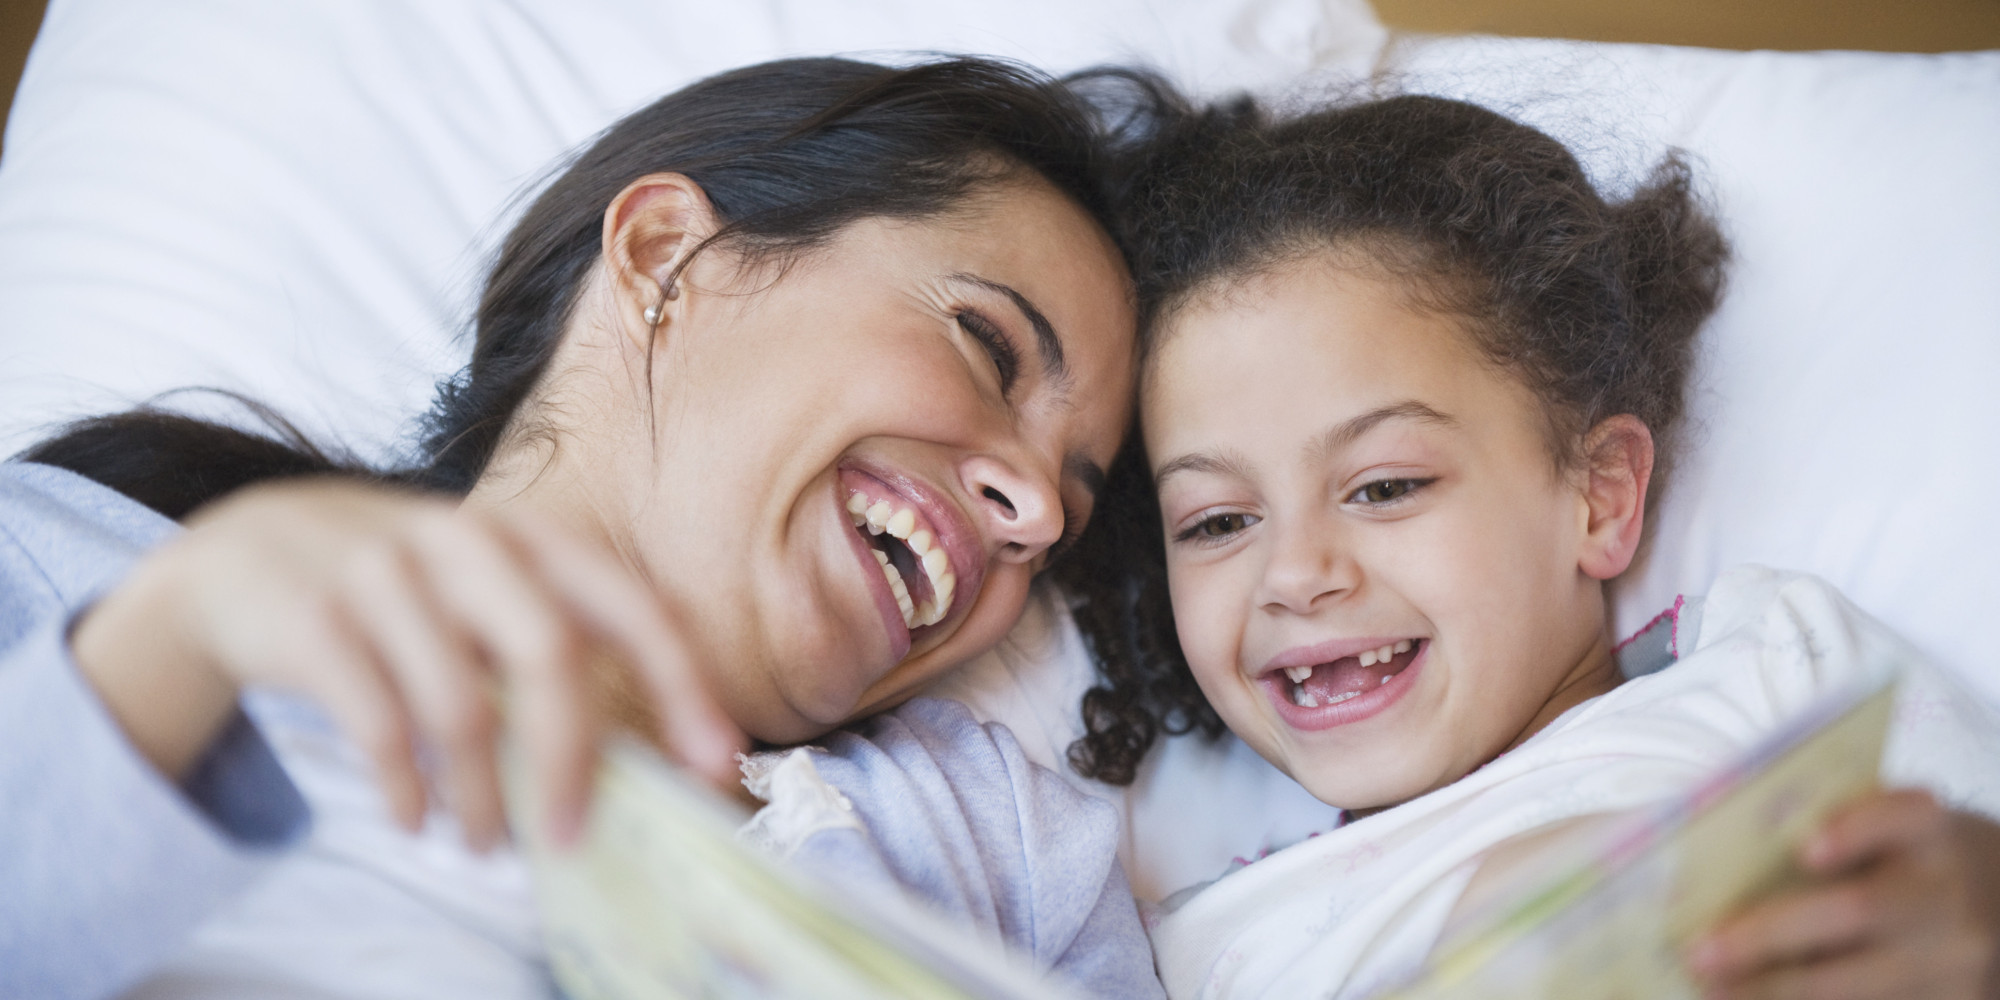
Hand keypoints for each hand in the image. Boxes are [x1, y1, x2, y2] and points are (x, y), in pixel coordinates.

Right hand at [71, 478, 743, 849]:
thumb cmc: (402, 588)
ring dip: (483, 798)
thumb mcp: (484, 586)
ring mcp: (385, 574)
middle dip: (573, 760)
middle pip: (550, 653)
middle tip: (574, 838)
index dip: (683, 681)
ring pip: (462, 707)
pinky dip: (407, 790)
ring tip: (486, 845)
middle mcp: (464, 541)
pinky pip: (380, 727)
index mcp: (529, 536)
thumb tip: (642, 762)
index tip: (715, 761)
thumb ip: (553, 646)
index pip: (630, 603)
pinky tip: (416, 820)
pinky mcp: (315, 620)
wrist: (247, 550)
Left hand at [1688, 788, 1999, 999]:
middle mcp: (1950, 893)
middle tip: (1702, 953)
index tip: (1808, 850)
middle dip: (1770, 936)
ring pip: (1859, 983)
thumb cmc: (1926, 862)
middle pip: (1855, 910)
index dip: (1855, 830)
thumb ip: (1845, 832)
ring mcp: (1960, 958)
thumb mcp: (1906, 832)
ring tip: (1716, 990)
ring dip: (1776, 990)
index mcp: (1932, 832)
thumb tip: (1736, 858)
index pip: (1899, 816)